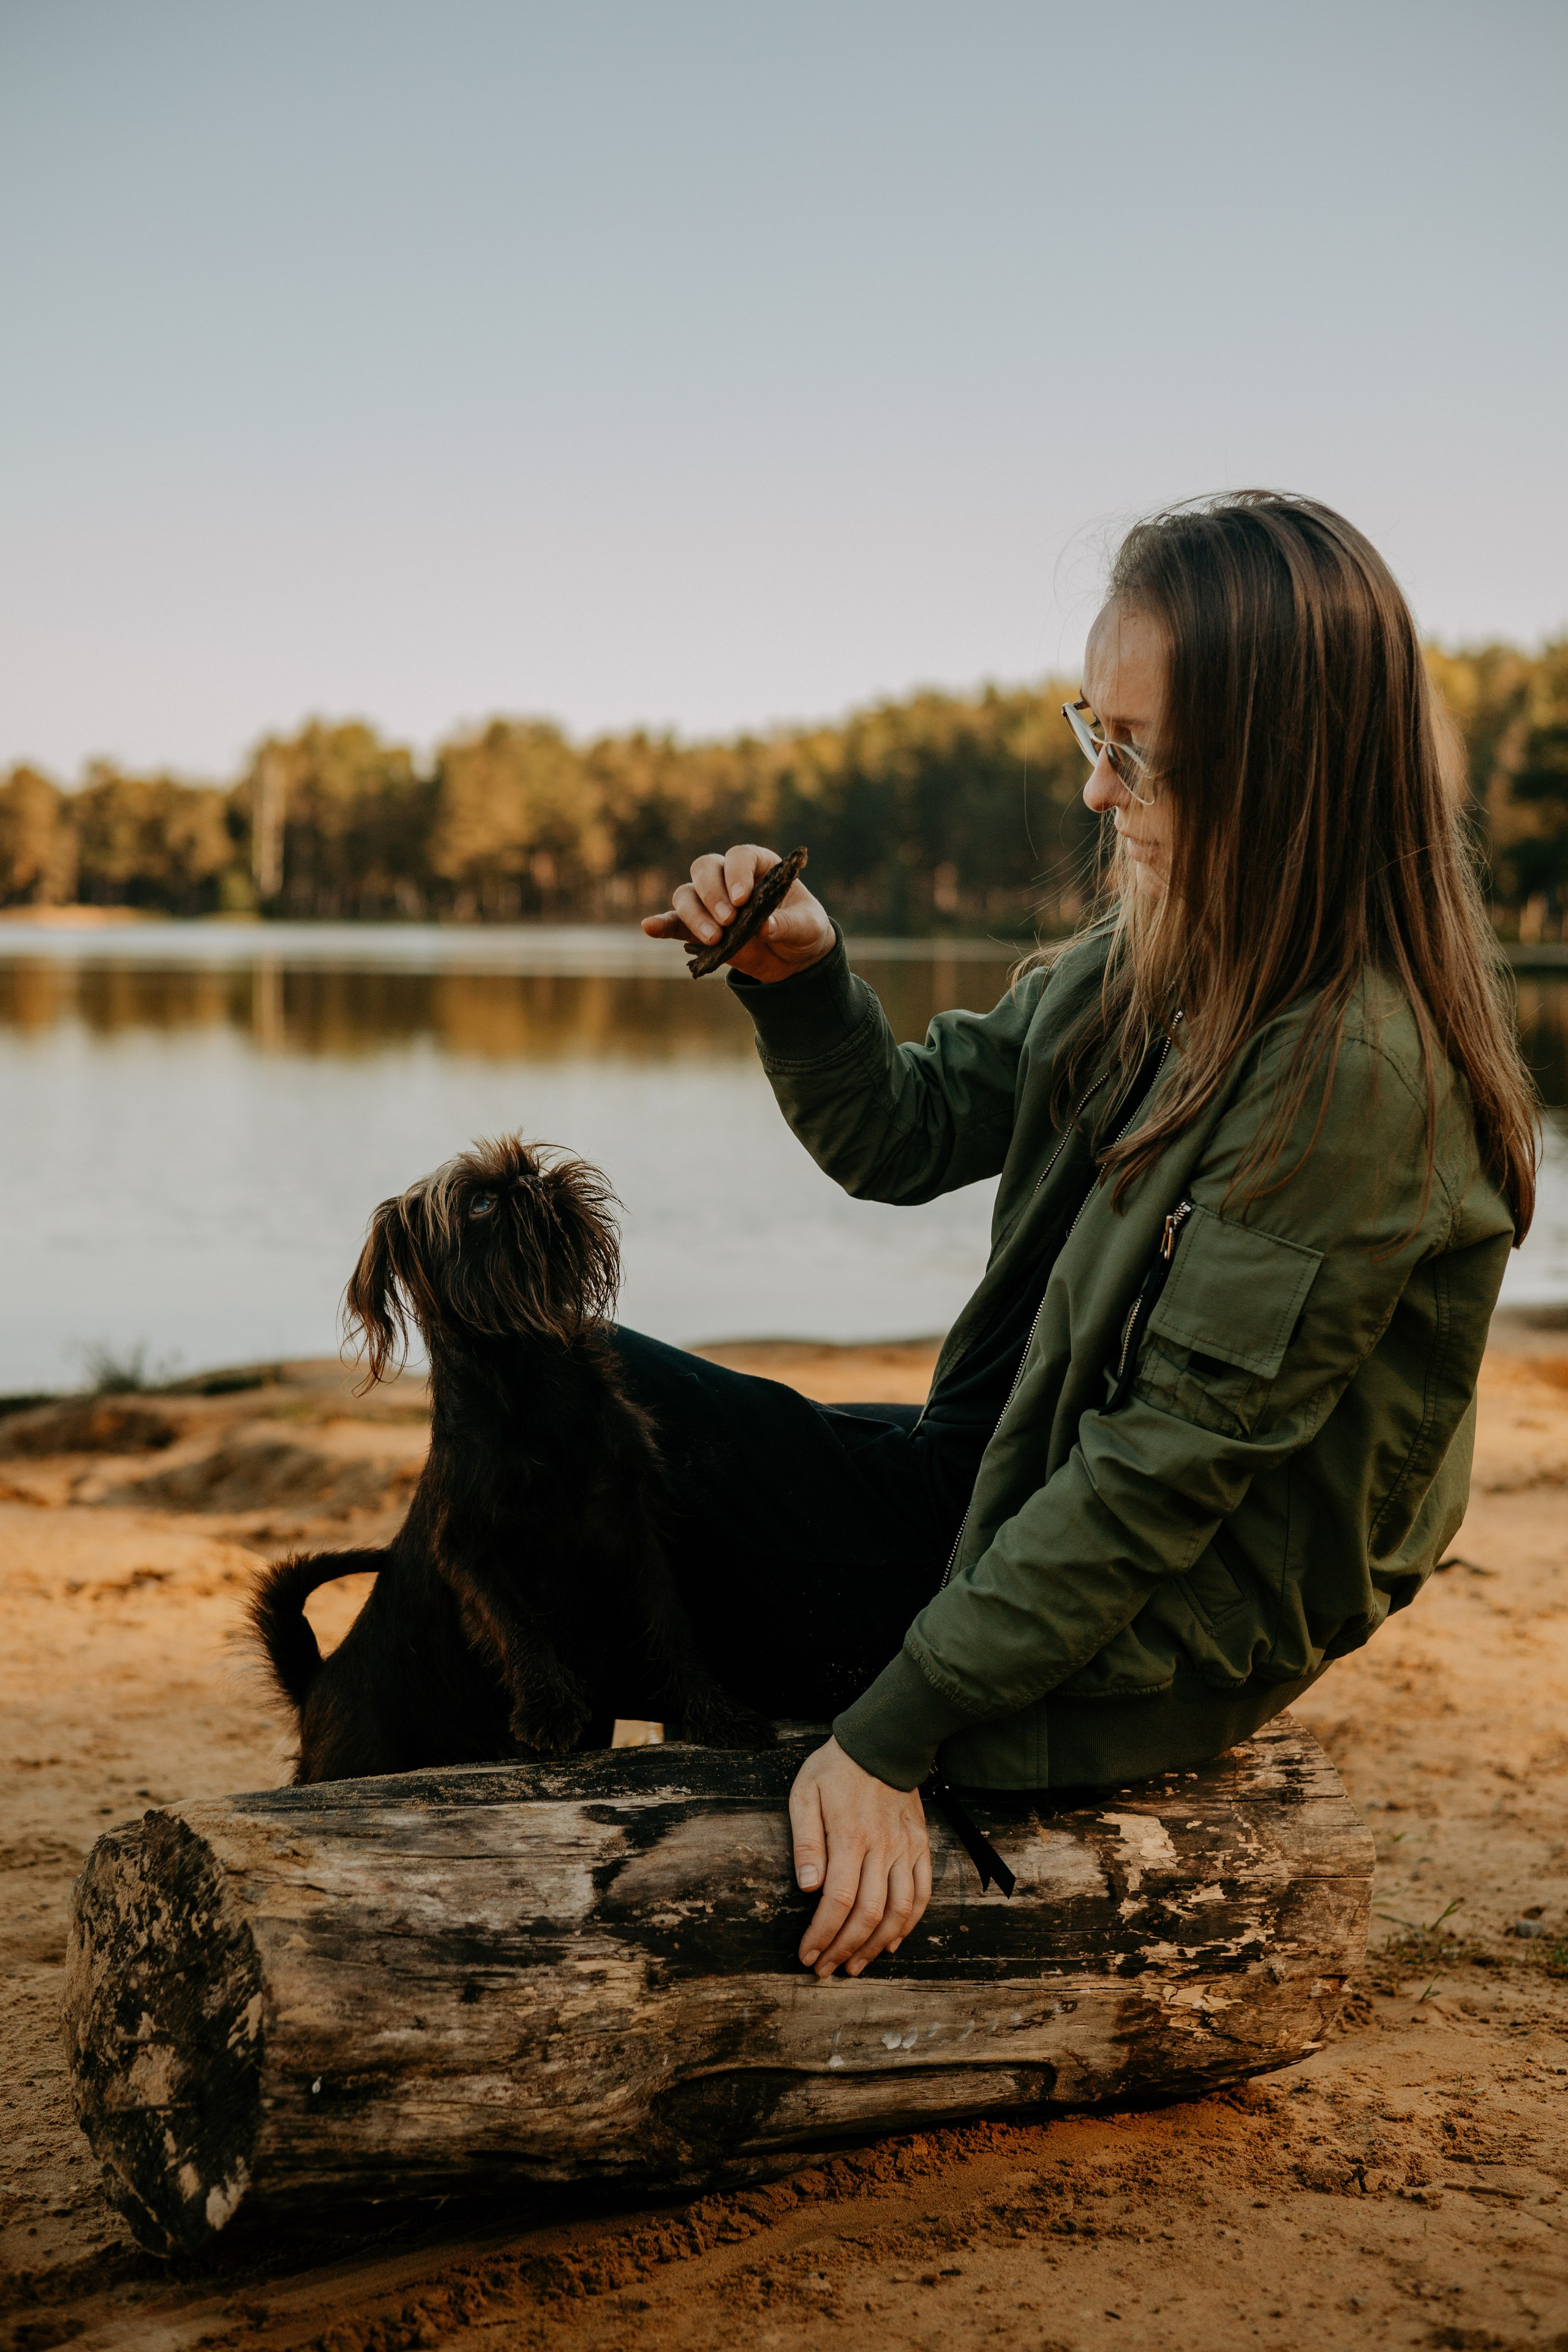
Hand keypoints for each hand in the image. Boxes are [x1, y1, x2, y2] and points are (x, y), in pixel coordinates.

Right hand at [641, 844, 835, 983]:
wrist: (794, 957)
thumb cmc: (803, 929)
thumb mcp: (809, 927)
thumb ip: (790, 924)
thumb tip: (766, 927)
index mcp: (758, 865)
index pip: (739, 857)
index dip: (736, 873)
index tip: (742, 898)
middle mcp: (729, 877)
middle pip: (705, 869)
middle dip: (712, 893)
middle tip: (728, 920)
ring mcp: (710, 902)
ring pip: (687, 894)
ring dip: (694, 914)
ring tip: (714, 938)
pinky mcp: (699, 928)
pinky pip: (674, 922)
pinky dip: (661, 924)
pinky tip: (650, 927)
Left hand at [788, 1737, 930, 1977]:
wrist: (883, 1742)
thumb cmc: (835, 1769)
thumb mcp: (805, 1795)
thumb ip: (806, 1842)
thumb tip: (808, 1886)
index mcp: (849, 1837)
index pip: (837, 1901)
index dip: (822, 1935)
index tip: (807, 1954)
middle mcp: (882, 1848)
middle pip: (868, 1914)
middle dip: (845, 1949)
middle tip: (825, 1969)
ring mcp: (905, 1849)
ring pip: (899, 1912)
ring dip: (877, 1946)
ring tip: (856, 1965)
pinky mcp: (920, 1847)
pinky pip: (922, 1894)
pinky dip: (909, 1924)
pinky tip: (892, 1943)